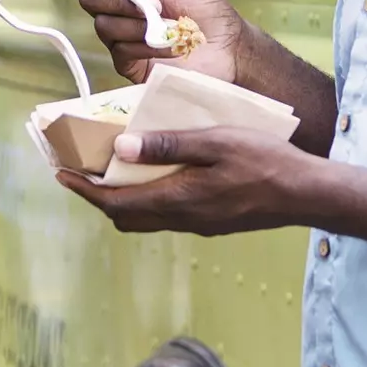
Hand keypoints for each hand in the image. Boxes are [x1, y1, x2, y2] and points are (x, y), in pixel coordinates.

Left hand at [56, 126, 313, 235]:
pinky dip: (147, 198)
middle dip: (98, 196)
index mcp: (176, 198)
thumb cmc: (264, 161)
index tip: (61, 173)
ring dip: (122, 199)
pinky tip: (156, 175)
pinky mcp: (211, 223)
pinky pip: (165, 216)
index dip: (84, 189)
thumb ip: (169, 145)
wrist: (305, 195)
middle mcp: (181, 219)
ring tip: (113, 170)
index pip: (114, 201)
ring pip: (145, 219)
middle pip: (124, 215)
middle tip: (83, 170)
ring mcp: (197, 225)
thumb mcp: (215, 142)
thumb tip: (121, 147)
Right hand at [65, 0, 243, 85]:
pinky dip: (148, 45)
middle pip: (89, 0)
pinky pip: (121, 50)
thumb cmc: (206, 10)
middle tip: (155, 4)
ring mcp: (120, 38)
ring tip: (170, 25)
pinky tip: (171, 45)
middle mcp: (117, 10)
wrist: (228, 47)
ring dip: (138, 24)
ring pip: (104, 26)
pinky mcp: (128, 63)